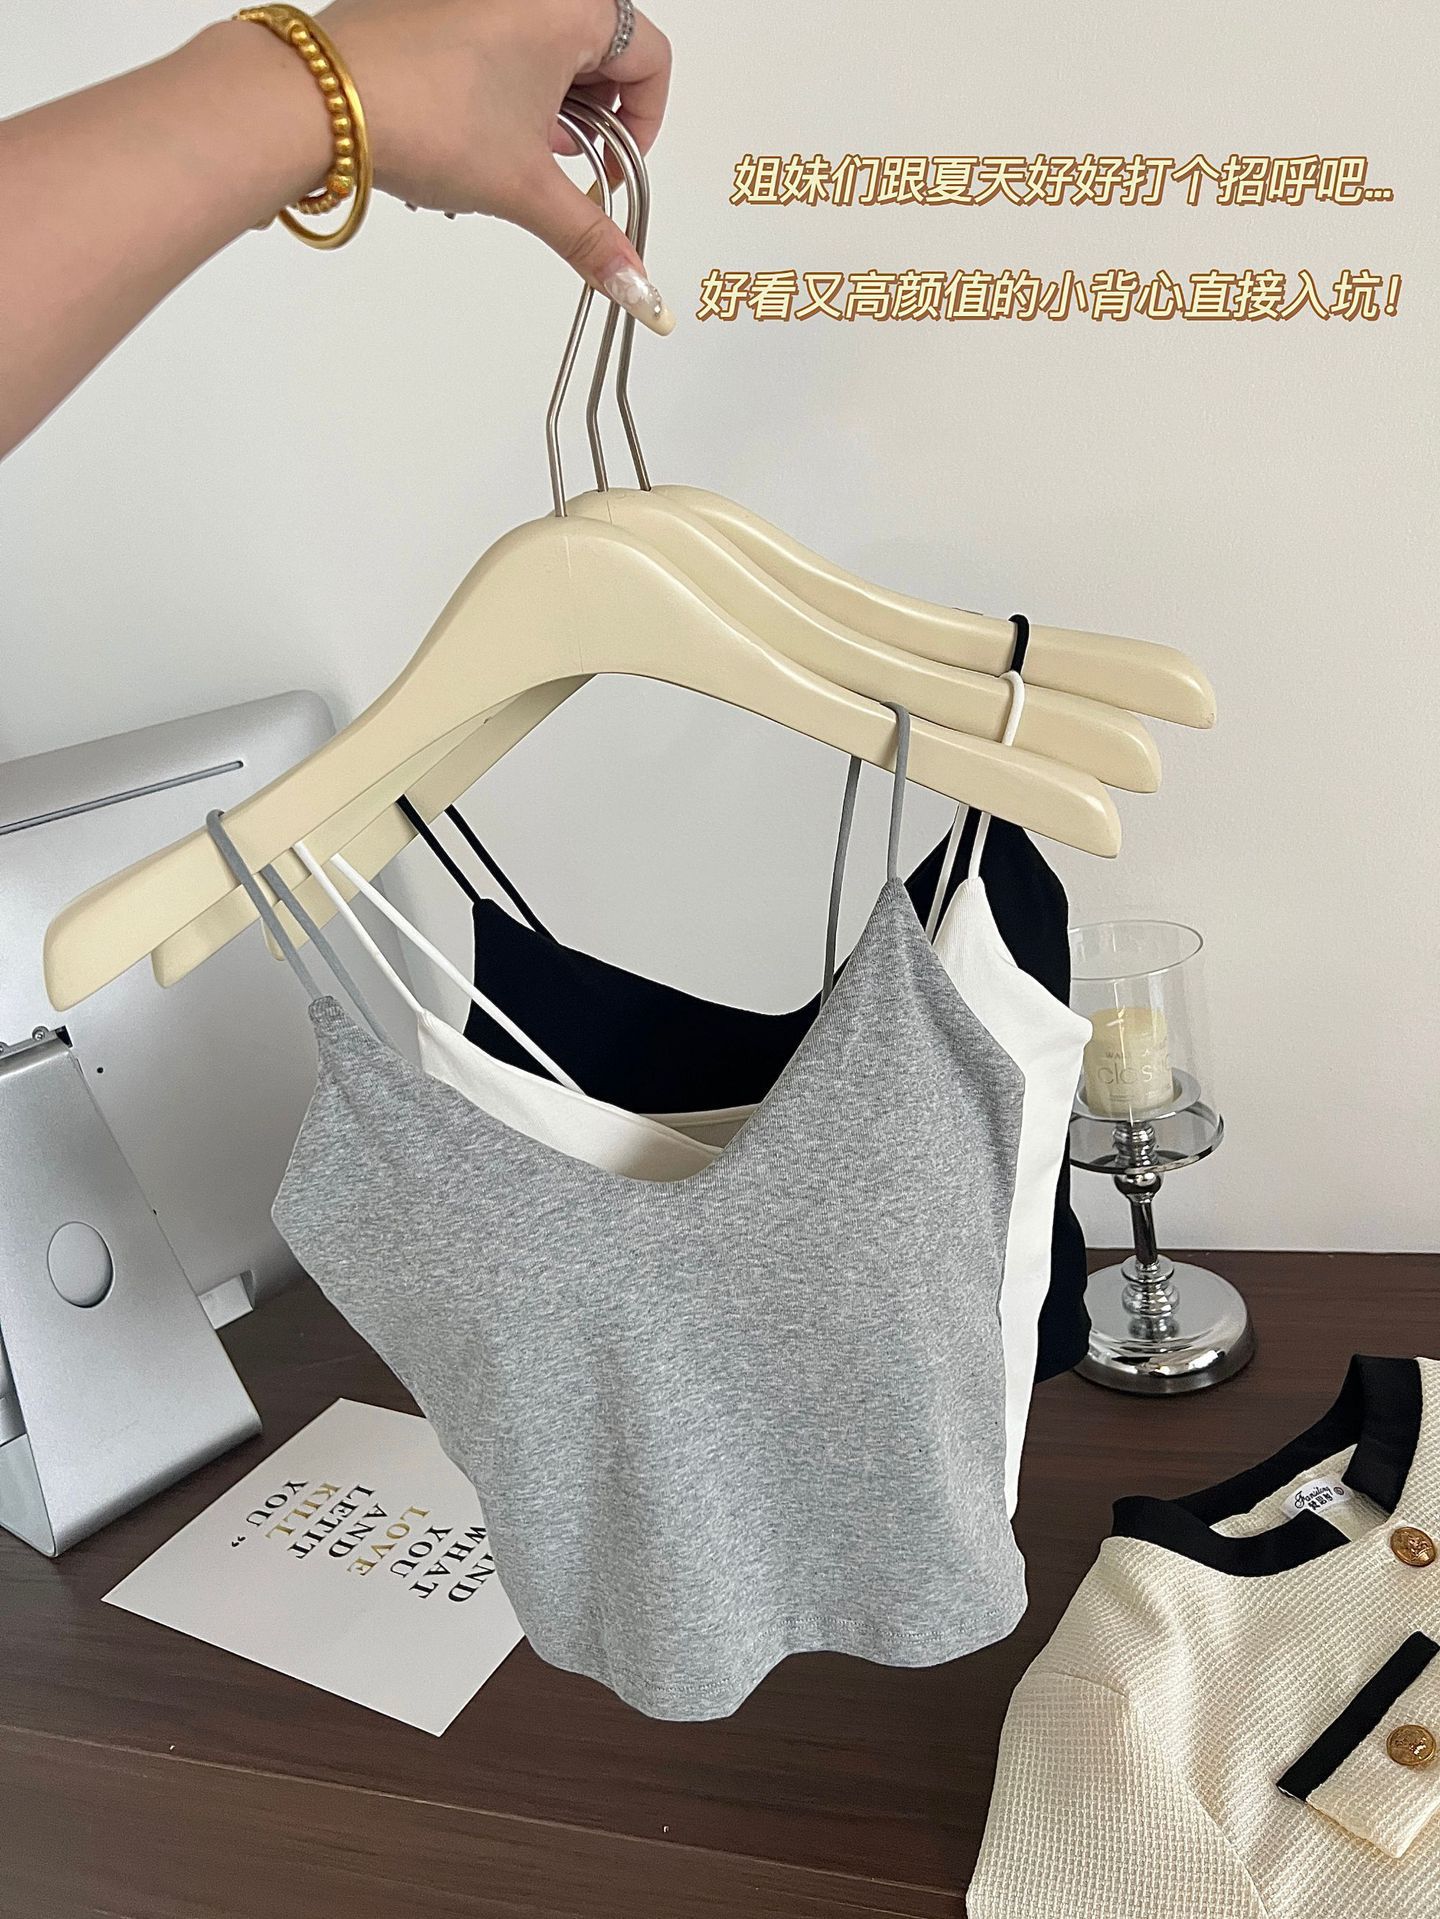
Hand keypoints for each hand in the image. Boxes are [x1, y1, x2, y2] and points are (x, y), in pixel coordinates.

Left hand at [317, 0, 673, 330]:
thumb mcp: (525, 188)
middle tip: (563, 166)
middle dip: (594, 119)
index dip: (646, 125)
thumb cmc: (422, 114)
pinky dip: (505, 82)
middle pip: (602, 50)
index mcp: (569, 5)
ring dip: (548, 105)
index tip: (615, 169)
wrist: (320, 98)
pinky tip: (476, 128)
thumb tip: (636, 287)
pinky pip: (499, 35)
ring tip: (514, 154)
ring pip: (548, 45)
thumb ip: (591, 237)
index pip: (650, 58)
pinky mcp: (440, 3)